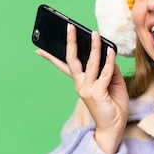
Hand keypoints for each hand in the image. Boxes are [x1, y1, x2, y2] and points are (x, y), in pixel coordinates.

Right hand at [36, 24, 128, 153]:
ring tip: (96, 34)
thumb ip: (109, 68)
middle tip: (70, 27)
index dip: (52, 58)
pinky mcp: (97, 93)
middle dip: (70, 43)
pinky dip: (109, 60)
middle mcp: (81, 85)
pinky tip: (110, 50)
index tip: (39, 49)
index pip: (65, 67)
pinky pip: (105, 72)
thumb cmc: (113, 105)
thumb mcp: (112, 83)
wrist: (114, 127)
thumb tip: (109, 54)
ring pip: (91, 63)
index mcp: (81, 83)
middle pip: (72, 60)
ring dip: (94, 47)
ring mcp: (87, 89)